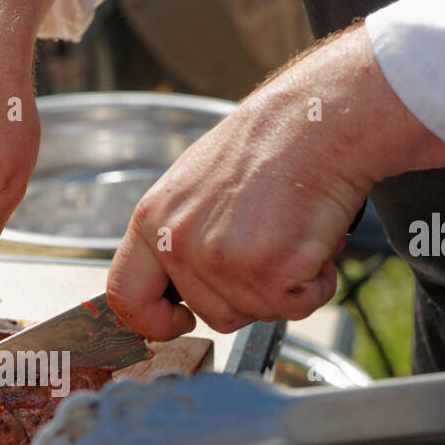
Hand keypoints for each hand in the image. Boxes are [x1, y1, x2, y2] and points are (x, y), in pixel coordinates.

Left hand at [108, 24, 444, 339]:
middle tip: (270, 243)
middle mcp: (178, 243)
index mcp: (151, 221)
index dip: (153, 322)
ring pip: (256, 314)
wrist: (318, 123)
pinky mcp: (268, 270)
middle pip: (212, 315)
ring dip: (283, 285)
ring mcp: (221, 260)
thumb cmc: (265, 149)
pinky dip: (317, 283)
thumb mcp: (191, 188)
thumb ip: (176, 239)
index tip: (181, 321)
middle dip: (248, 293)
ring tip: (291, 232)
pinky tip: (313, 241)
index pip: (126, 296)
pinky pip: (296, 307)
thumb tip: (173, 294)